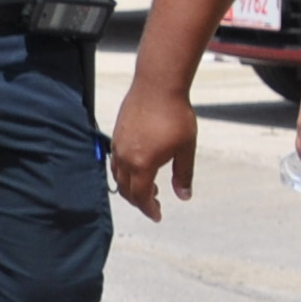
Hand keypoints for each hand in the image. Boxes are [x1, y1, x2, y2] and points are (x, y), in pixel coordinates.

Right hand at [108, 78, 196, 220]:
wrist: (158, 86)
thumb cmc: (175, 115)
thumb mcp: (186, 148)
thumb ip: (183, 175)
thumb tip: (184, 196)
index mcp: (142, 164)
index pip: (141, 196)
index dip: (149, 209)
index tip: (157, 216)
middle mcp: (126, 158)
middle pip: (126, 189)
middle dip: (139, 201)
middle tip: (154, 204)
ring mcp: (118, 145)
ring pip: (118, 175)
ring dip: (130, 186)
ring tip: (146, 186)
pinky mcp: (116, 134)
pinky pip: (115, 161)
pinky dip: (124, 172)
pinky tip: (137, 166)